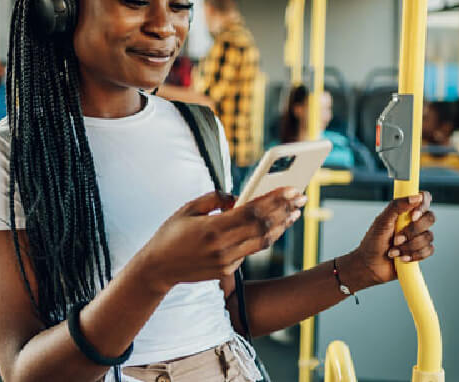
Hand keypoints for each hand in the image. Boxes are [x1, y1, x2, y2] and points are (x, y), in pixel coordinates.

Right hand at [138, 188, 306, 291]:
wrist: (157, 268)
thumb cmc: (171, 233)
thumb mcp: (187, 209)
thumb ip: (214, 199)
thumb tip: (237, 197)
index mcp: (212, 228)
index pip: (252, 212)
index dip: (275, 200)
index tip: (292, 189)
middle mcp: (222, 247)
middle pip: (263, 227)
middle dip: (285, 210)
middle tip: (300, 197)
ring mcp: (226, 261)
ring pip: (262, 242)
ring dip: (281, 226)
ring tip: (294, 212)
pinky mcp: (227, 269)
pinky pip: (251, 250)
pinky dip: (266, 237)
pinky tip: (275, 226)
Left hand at [345, 191, 436, 288]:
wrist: (370, 266)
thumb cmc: (373, 242)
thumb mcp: (382, 221)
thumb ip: (397, 206)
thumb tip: (416, 197)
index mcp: (405, 211)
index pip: (423, 199)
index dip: (422, 206)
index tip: (413, 216)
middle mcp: (414, 222)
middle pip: (430, 218)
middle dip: (412, 231)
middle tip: (396, 239)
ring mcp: (418, 237)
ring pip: (428, 237)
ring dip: (409, 246)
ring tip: (393, 251)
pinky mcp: (421, 251)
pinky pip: (428, 250)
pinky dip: (414, 255)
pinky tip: (402, 258)